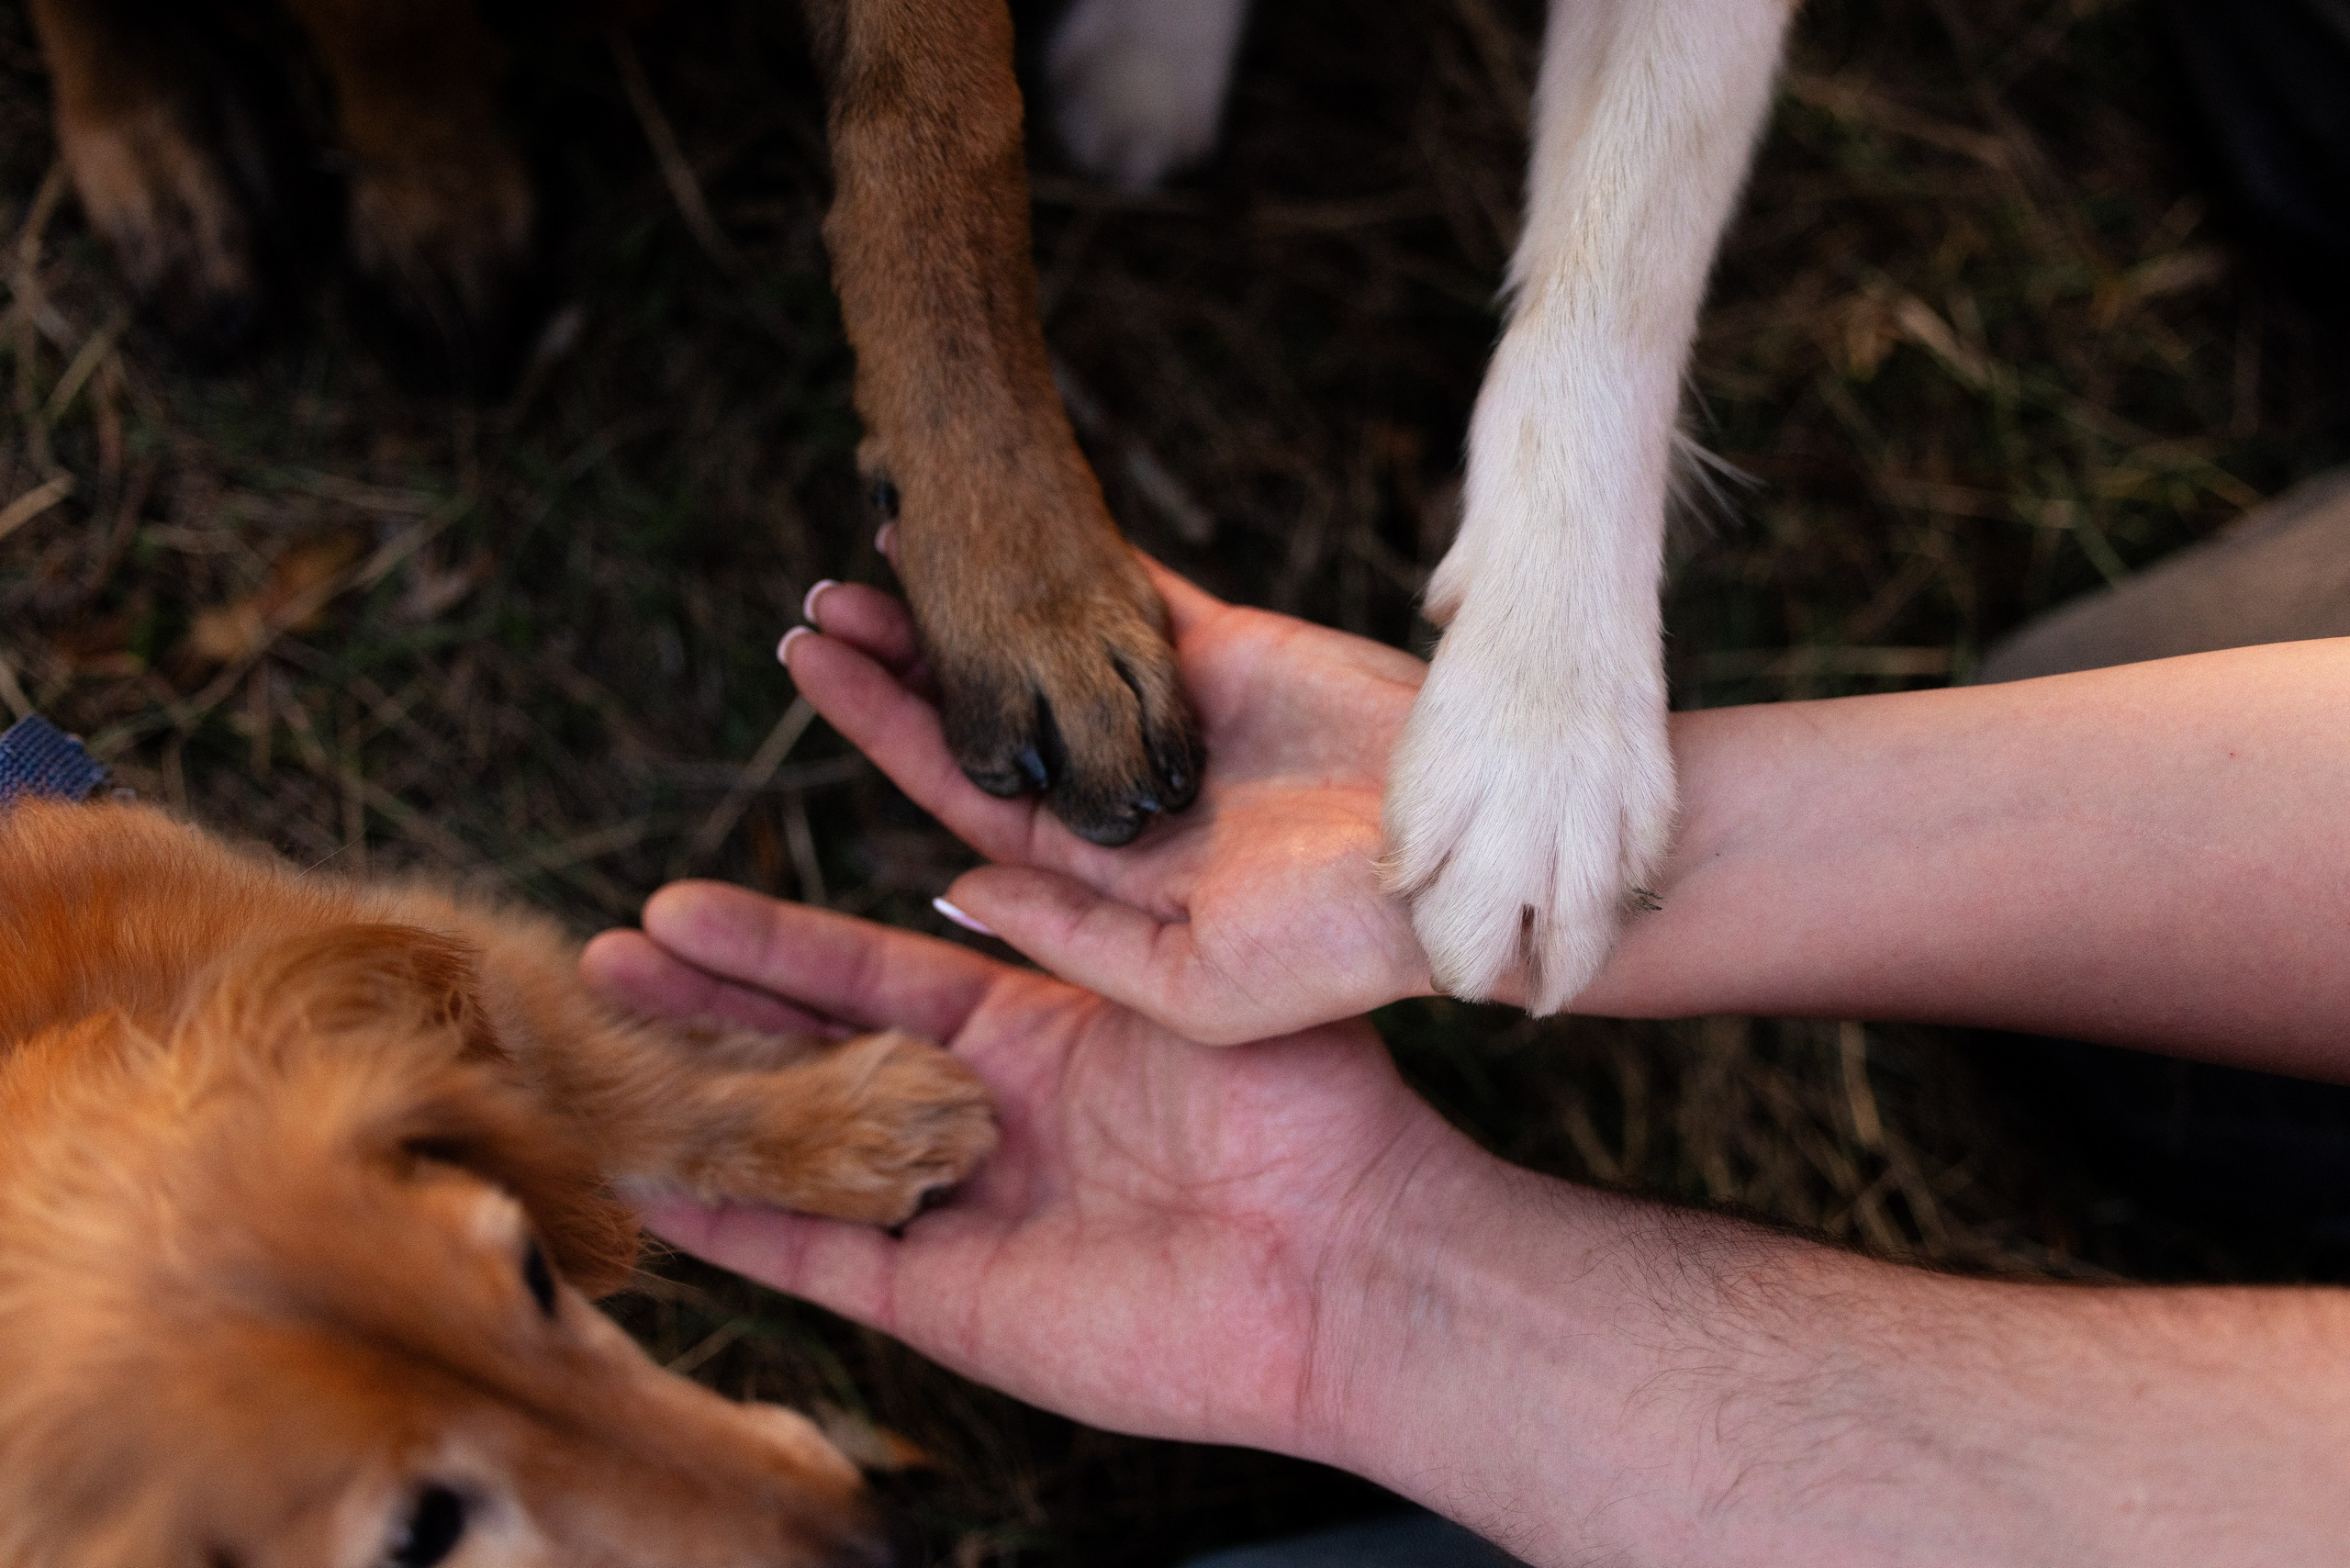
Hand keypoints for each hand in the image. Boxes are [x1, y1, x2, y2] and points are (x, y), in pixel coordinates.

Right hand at [578, 882, 1473, 1456]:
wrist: (1354, 1259)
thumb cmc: (1308, 1108)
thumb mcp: (1184, 986)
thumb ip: (1081, 931)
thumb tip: (980, 870)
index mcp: (1034, 1034)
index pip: (869, 973)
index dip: (776, 941)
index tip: (687, 898)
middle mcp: (980, 1119)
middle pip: (811, 1052)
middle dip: (709, 1004)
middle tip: (607, 952)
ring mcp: (955, 1214)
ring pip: (797, 1149)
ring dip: (697, 1101)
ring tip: (596, 1049)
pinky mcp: (950, 1306)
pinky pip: (820, 1261)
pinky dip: (737, 1226)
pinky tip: (653, 1185)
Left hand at [787, 559, 1439, 1043]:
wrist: (1469, 872)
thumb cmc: (1339, 954)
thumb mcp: (1193, 984)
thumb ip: (1072, 936)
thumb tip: (953, 884)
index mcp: (1103, 866)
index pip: (967, 785)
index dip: (887, 724)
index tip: (812, 665)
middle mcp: (1122, 787)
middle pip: (991, 707)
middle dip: (905, 656)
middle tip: (822, 599)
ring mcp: (1171, 715)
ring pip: (1048, 640)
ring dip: (977, 594)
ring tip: (890, 535)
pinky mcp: (1229, 654)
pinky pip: (1135, 591)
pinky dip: (1078, 552)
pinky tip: (1016, 515)